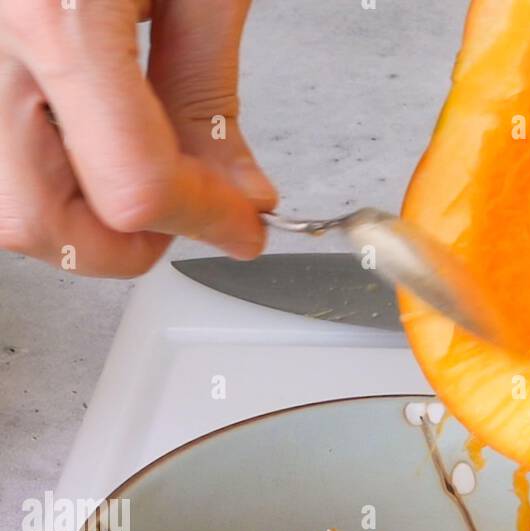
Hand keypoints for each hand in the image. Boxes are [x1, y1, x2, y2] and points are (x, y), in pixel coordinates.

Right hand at [0, 0, 274, 277]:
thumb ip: (208, 92)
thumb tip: (238, 193)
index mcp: (51, 17)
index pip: (133, 187)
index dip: (203, 220)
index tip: (241, 225)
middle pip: (35, 221)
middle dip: (120, 244)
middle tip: (175, 215)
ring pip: (4, 203)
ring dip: (75, 211)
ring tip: (130, 160)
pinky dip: (43, 166)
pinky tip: (84, 132)